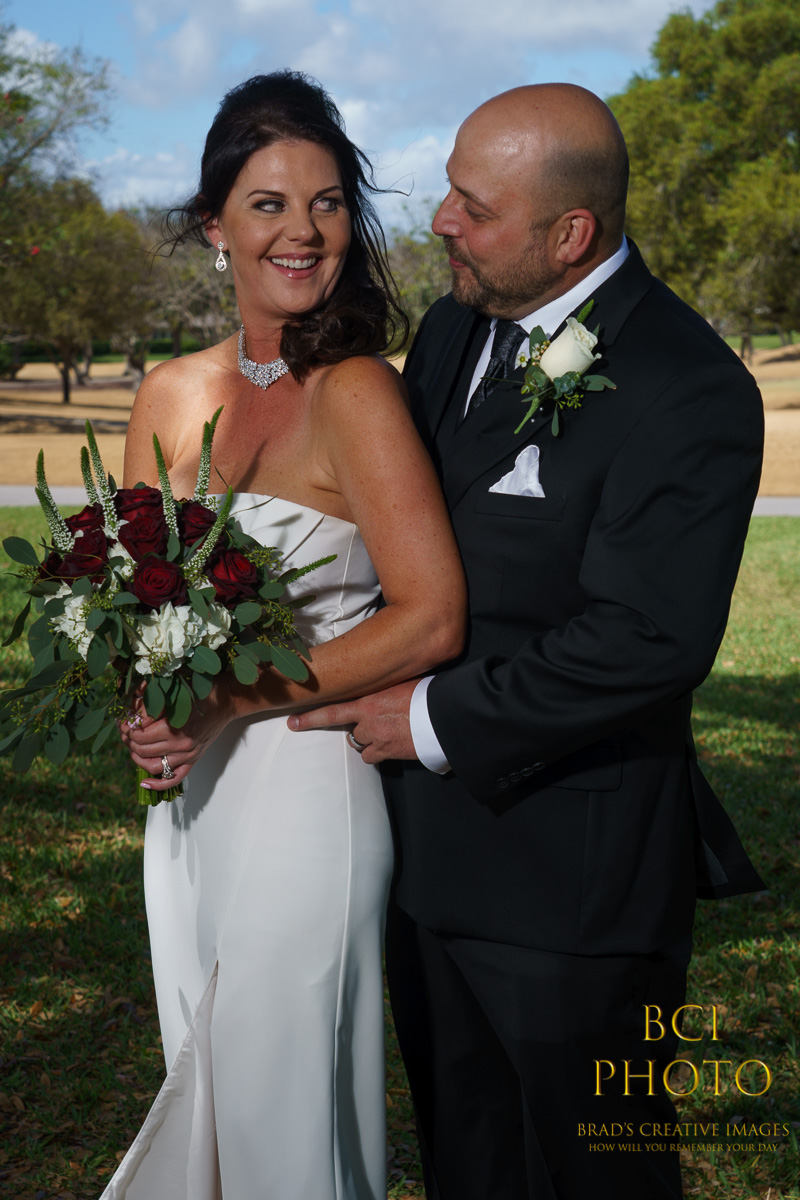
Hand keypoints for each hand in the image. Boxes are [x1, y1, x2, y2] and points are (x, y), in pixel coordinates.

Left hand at [118, 680, 236, 791]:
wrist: (227, 701)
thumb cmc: (202, 691)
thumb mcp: (175, 692)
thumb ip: (153, 705)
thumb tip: (133, 717)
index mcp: (174, 727)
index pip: (139, 735)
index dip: (126, 727)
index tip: (122, 720)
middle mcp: (181, 745)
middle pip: (142, 749)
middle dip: (128, 739)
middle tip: (123, 729)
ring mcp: (188, 755)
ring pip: (152, 766)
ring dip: (136, 757)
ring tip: (131, 745)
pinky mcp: (193, 759)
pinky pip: (174, 779)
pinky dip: (157, 784)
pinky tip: (144, 782)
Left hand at [287, 679, 418, 763]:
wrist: (442, 714)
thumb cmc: (425, 692)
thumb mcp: (399, 681)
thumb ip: (382, 685)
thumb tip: (378, 683)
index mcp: (368, 699)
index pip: (332, 710)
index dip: (310, 718)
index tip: (292, 722)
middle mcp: (368, 720)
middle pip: (351, 729)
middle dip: (359, 727)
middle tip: (372, 723)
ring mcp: (377, 737)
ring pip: (360, 743)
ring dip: (369, 739)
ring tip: (388, 730)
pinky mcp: (388, 751)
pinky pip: (372, 757)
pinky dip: (378, 752)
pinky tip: (390, 745)